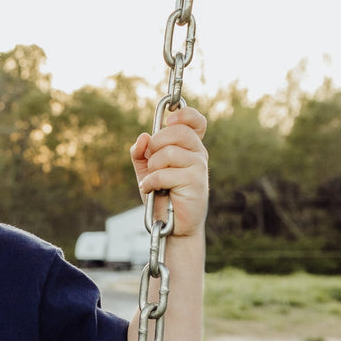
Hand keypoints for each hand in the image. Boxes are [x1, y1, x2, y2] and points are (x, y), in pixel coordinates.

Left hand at [130, 106, 208, 238]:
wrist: (171, 225)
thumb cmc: (161, 196)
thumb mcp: (146, 170)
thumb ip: (141, 153)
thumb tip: (143, 137)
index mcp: (189, 147)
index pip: (195, 121)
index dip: (184, 115)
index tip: (169, 120)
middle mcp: (198, 153)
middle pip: (177, 132)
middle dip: (156, 144)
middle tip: (150, 162)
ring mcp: (199, 167)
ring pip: (168, 152)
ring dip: (152, 168)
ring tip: (152, 181)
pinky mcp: (195, 182)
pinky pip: (164, 173)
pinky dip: (151, 182)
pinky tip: (151, 190)